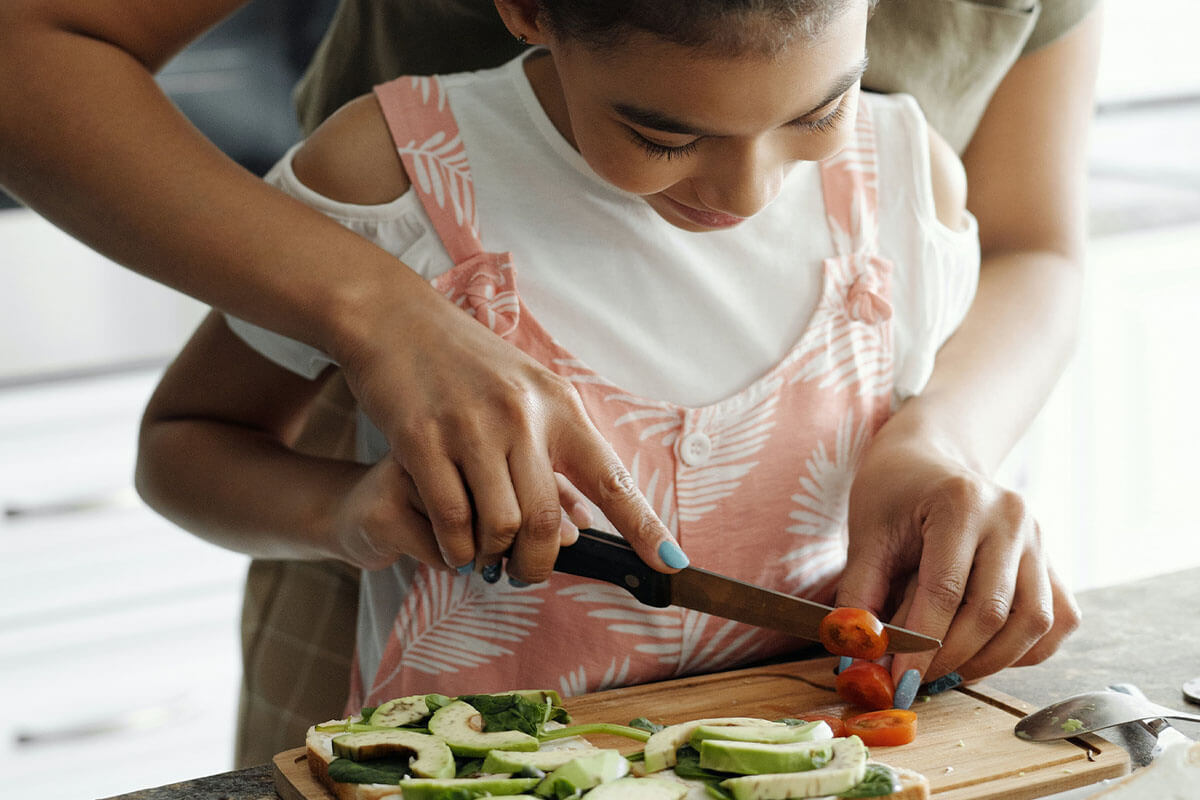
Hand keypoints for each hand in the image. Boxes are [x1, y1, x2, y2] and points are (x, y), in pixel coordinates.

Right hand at [333, 293, 685, 582]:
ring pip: (501, 525)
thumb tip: (584, 524)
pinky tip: (455, 546)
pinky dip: (457, 547)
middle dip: (540, 564)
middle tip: (525, 574)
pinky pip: (451, 519)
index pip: (612, 477)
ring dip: (494, 557)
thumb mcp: (524, 394)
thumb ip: (555, 455)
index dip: (644, 526)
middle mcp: (522, 415)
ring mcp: (471, 427)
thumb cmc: (464, 362)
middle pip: (549, 520)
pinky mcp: (422, 439)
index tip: (671, 563)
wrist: (394, 318)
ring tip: (484, 557)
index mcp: (558, 405)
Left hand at [837, 435, 1079, 684]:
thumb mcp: (865, 536)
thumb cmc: (892, 494)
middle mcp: (1012, 518)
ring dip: (988, 661)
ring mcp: (1040, 540)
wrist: (928, 460)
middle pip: (992, 613)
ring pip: (1032, 624)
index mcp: (962, 501)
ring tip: (944, 669)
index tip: (898, 680)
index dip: (921, 644)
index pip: (945, 590)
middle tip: (915, 679)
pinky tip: (981, 652)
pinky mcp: (1052, 562)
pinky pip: (1055, 622)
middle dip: (950, 658)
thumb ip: (860, 596)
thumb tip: (859, 657)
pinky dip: (1022, 650)